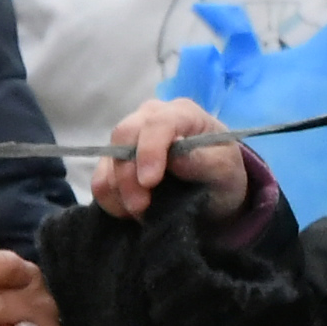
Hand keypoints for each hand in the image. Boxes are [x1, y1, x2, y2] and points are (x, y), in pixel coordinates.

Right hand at [89, 97, 249, 221]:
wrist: (214, 191)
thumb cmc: (223, 174)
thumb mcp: (225, 169)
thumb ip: (203, 161)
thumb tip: (175, 156)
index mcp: (182, 113)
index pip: (158, 123)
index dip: (149, 150)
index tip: (150, 181)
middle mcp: (150, 117)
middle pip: (124, 136)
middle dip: (129, 175)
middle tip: (141, 206)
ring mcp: (130, 139)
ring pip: (108, 160)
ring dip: (120, 191)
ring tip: (143, 212)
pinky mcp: (116, 162)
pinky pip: (100, 180)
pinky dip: (111, 200)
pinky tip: (131, 212)